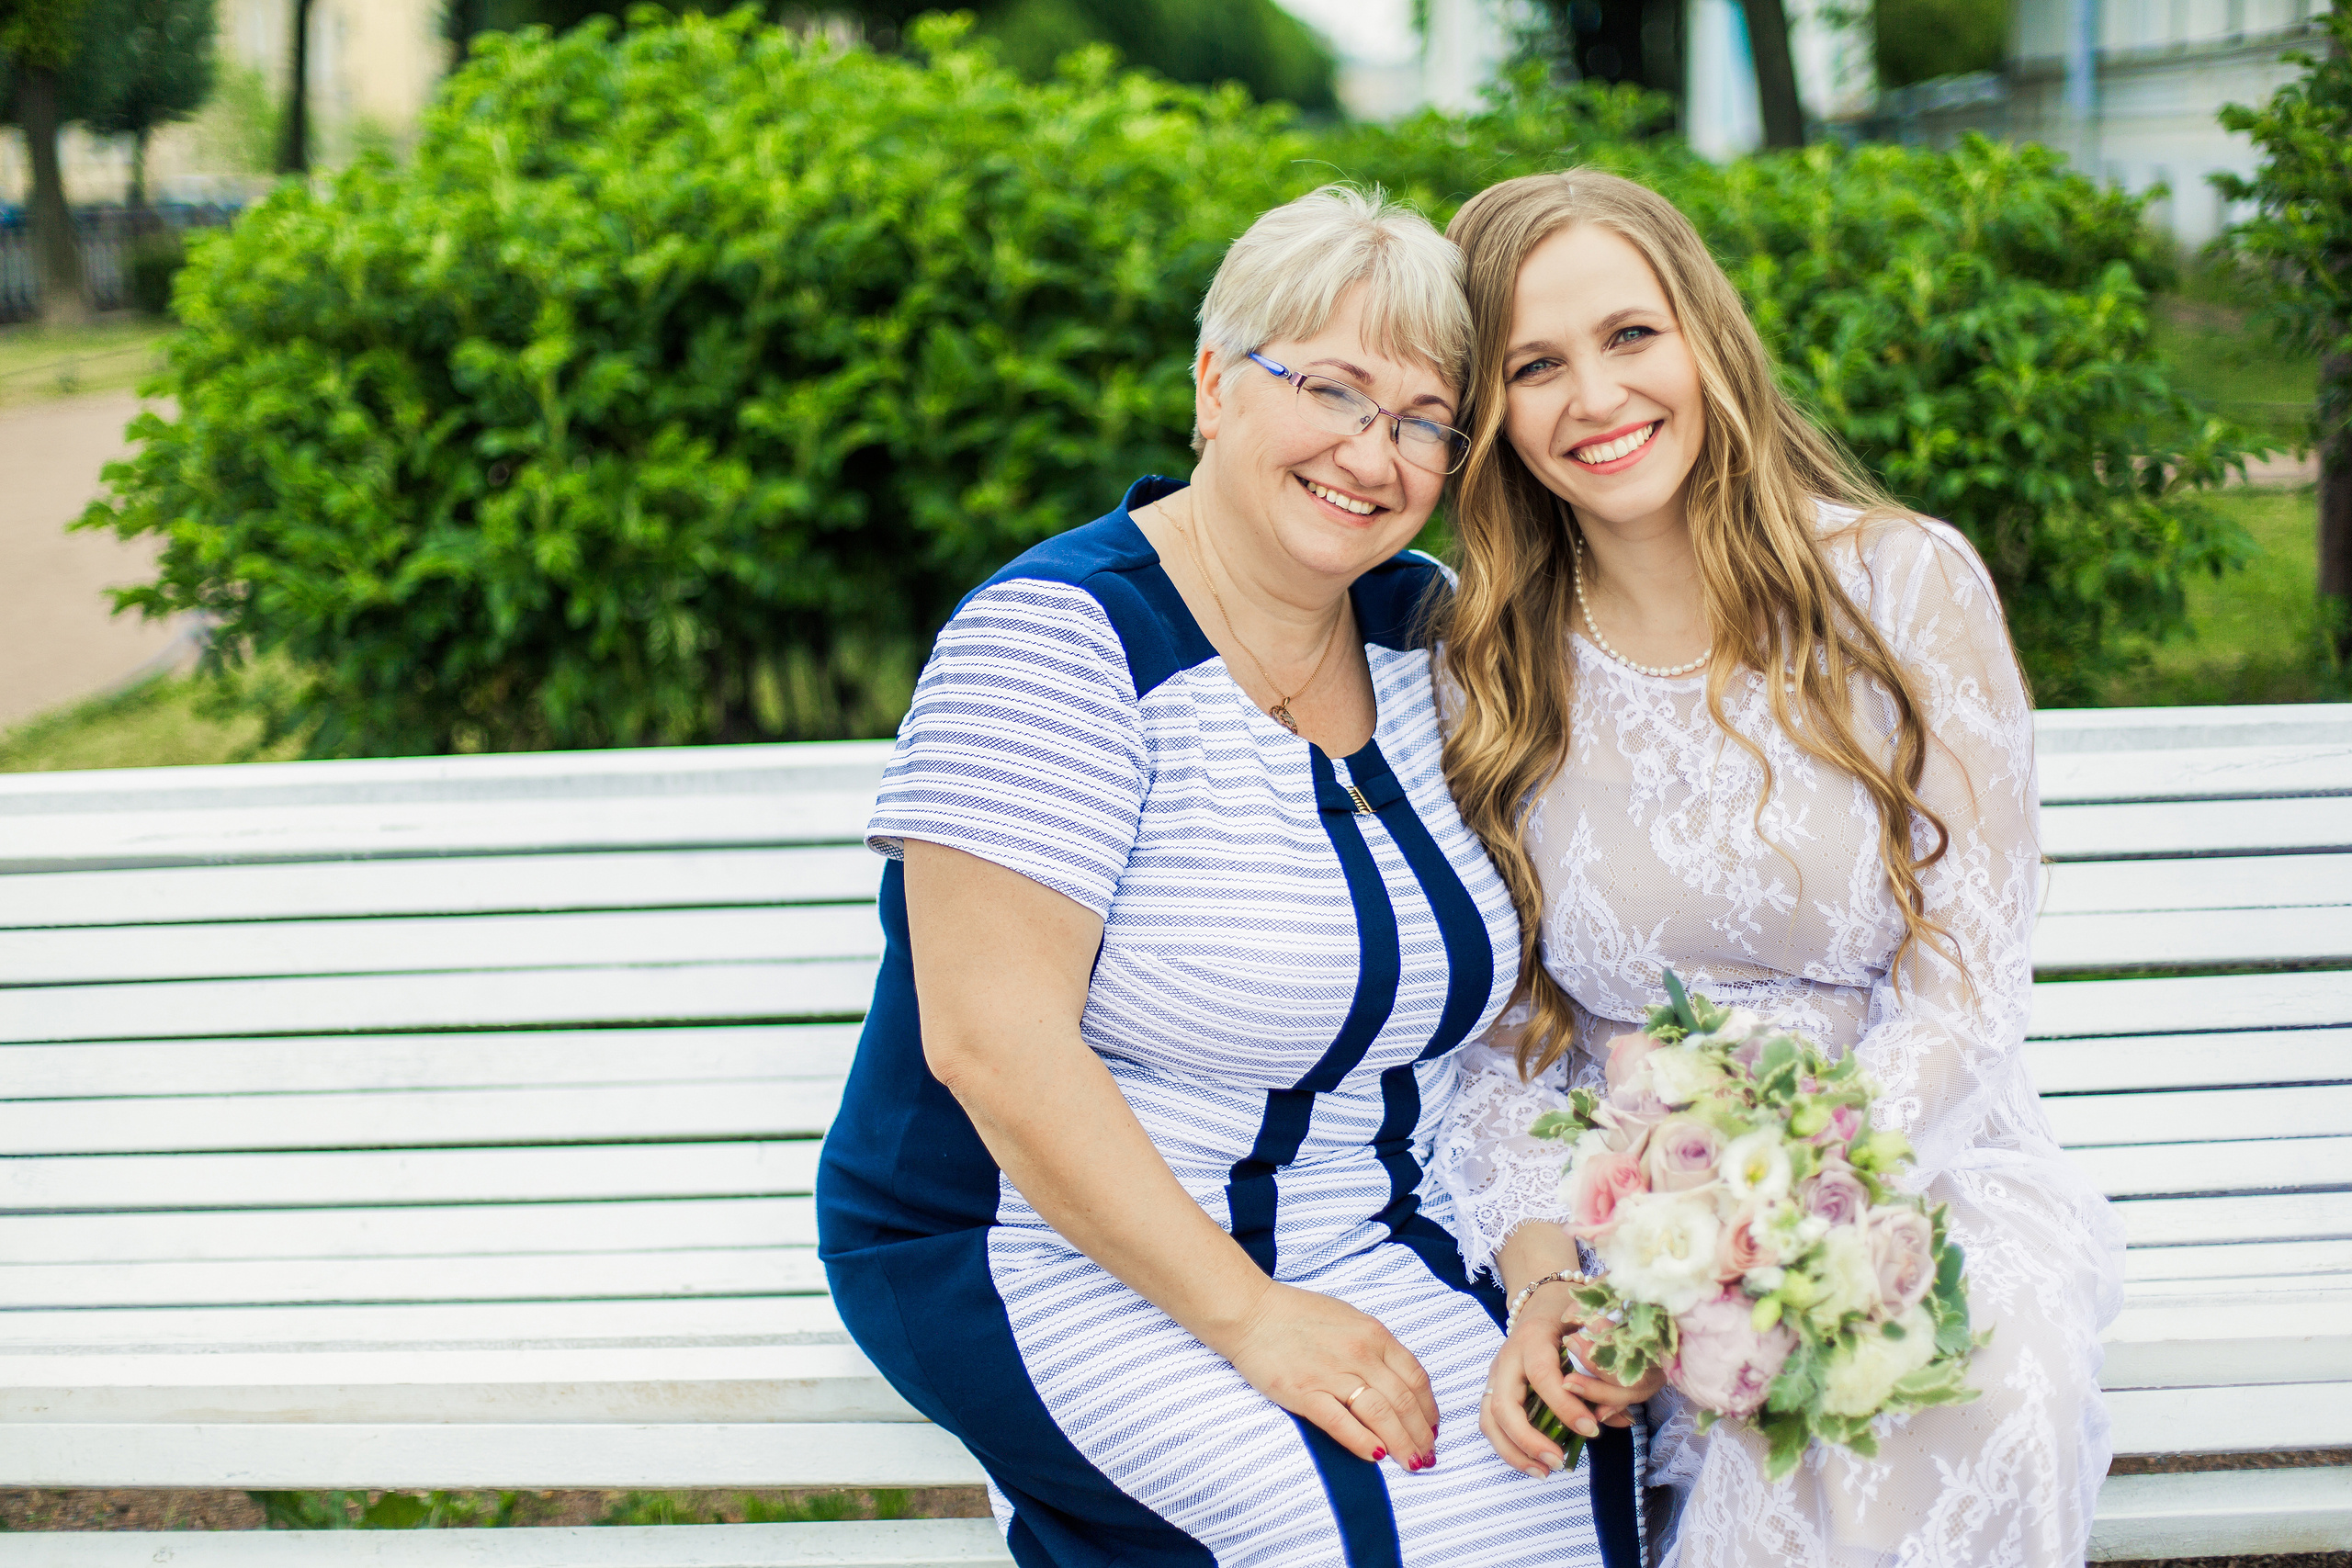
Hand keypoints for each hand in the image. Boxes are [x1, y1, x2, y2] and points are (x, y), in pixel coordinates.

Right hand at [1212, 1279, 1438, 1471]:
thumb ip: (1375, 1347)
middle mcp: (1359, 1353)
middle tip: (1428, 1457)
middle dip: (1421, 1435)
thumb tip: (1397, 1382)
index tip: (1431, 1429)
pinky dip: (1363, 1442)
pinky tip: (1376, 1456)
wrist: (1251, 1311)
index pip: (1416, 1378)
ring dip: (1402, 1444)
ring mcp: (1332, 1373)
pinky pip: (1341, 1423)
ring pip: (1381, 1415)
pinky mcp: (1304, 1392)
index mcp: (1373, 1334)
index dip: (1429, 1409)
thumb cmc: (1298, 1314)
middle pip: (1404, 1402)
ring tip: (1411, 1463)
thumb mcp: (1349, 1318)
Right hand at [1478, 1282, 1664, 1477]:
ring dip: (1513, 1451)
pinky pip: (1491, 1424)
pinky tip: (1533, 1464)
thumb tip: (1622, 1418)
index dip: (1565, 1406)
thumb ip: (1605, 1369)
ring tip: (1544, 1472)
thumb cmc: (1569, 1314)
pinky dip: (1508, 1448)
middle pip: (1504, 1405)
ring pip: (1489, 1419)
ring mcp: (1496, 1375)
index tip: (1592, 1429)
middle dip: (1529, 1439)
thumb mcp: (1591, 1329)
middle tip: (1559, 1461)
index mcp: (1532, 1338)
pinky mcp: (1494, 1389)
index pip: (1542, 1376)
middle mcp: (1507, 1357)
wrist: (1540, 1299)